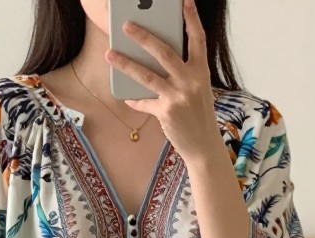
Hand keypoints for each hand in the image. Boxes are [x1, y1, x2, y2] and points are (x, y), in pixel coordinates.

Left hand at [105, 0, 221, 163]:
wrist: (204, 146)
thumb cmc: (198, 116)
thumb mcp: (197, 90)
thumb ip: (183, 74)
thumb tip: (155, 61)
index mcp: (201, 72)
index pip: (198, 39)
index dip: (191, 19)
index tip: (185, 1)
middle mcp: (191, 81)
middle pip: (164, 51)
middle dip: (143, 36)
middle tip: (126, 24)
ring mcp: (178, 96)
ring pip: (147, 74)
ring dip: (125, 63)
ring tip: (110, 54)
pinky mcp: (166, 112)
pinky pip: (144, 102)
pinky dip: (135, 99)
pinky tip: (126, 95)